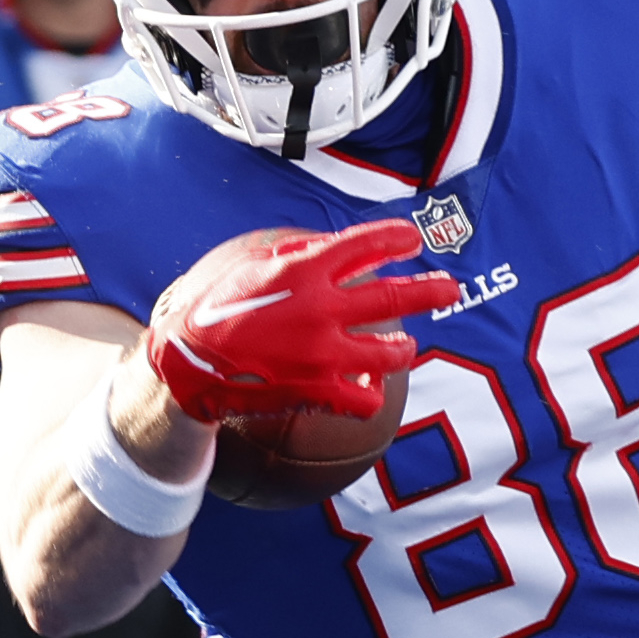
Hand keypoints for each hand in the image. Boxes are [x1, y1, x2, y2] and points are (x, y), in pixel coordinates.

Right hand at [142, 218, 460, 434]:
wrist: (187, 362)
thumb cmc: (216, 307)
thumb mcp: (253, 265)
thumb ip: (297, 255)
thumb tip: (331, 246)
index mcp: (303, 270)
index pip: (364, 245)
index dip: (395, 239)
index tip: (412, 239)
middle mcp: (320, 309)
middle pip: (394, 298)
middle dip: (430, 290)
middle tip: (451, 289)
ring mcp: (323, 354)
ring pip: (391, 353)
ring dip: (404, 348)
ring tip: (406, 346)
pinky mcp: (318, 391)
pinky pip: (367, 398)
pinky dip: (372, 392)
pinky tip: (369, 386)